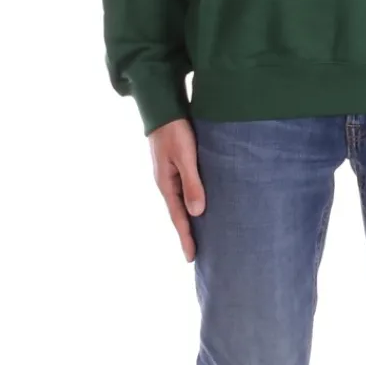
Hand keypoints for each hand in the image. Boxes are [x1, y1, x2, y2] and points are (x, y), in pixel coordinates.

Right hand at [149, 118, 205, 261]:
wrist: (163, 107)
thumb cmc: (174, 130)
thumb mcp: (185, 156)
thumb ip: (192, 182)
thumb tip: (197, 212)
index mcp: (166, 184)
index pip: (178, 217)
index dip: (186, 237)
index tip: (192, 258)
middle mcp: (167, 182)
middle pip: (179, 213)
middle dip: (188, 232)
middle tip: (198, 253)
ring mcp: (170, 173)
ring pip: (182, 201)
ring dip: (191, 217)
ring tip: (203, 232)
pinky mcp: (177, 164)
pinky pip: (185, 188)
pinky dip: (192, 200)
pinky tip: (201, 202)